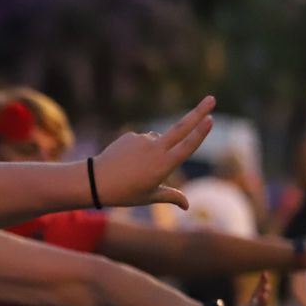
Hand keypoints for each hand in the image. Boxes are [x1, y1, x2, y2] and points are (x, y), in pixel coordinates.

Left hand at [92, 96, 214, 208]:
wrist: (94, 181)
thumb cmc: (124, 193)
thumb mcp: (149, 197)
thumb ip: (171, 196)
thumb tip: (188, 206)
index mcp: (163, 165)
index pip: (186, 146)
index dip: (200, 133)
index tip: (210, 119)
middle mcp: (155, 149)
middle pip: (181, 127)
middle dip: (198, 112)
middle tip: (211, 98)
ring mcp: (141, 140)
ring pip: (158, 139)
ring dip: (156, 149)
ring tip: (136, 169)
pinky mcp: (129, 135)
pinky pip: (141, 141)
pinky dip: (140, 149)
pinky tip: (126, 162)